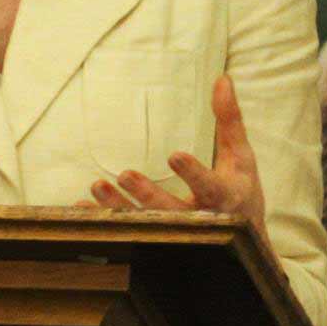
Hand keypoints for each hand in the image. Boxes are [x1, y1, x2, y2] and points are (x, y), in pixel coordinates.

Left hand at [75, 73, 272, 258]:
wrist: (242, 246)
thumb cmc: (240, 191)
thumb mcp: (241, 157)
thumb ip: (229, 120)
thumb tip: (222, 79)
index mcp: (225, 198)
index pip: (210, 187)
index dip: (193, 174)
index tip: (175, 156)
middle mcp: (202, 222)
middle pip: (174, 211)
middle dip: (148, 196)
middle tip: (126, 174)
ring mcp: (179, 236)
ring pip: (148, 225)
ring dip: (121, 208)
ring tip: (98, 187)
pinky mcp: (159, 243)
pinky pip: (130, 234)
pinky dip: (106, 221)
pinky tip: (84, 207)